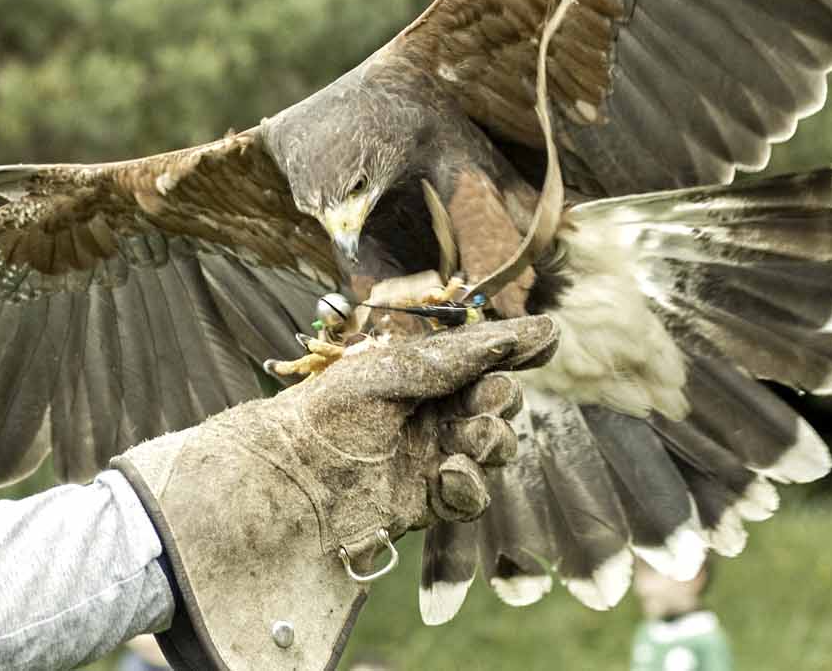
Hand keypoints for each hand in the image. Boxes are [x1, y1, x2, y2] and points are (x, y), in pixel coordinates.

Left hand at [112, 315, 559, 670]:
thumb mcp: (397, 373)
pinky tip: (448, 480)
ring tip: (467, 445)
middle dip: (499, 403)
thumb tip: (541, 327)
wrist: (284, 484)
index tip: (548, 343)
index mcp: (416, 373)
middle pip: (493, 405)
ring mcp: (425, 459)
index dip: (513, 353)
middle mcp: (425, 413)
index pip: (480, 359)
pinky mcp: (422, 505)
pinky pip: (469, 496)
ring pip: (489, 452)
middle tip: (486, 406)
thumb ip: (466, 357)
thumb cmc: (327, 414)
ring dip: (490, 446)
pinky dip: (469, 487)